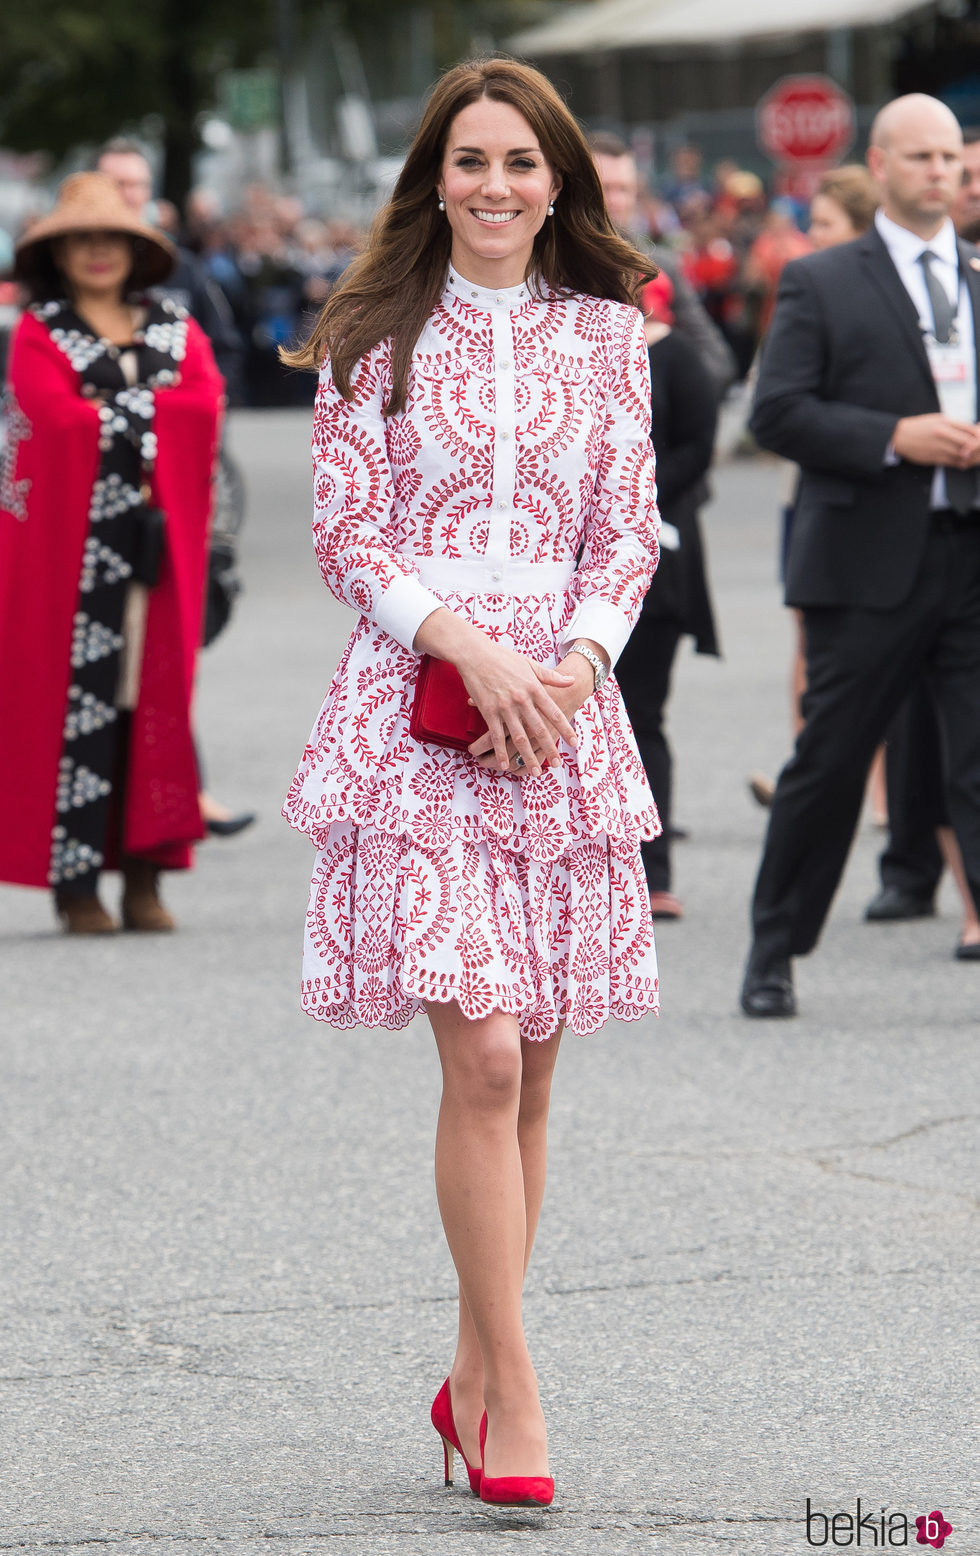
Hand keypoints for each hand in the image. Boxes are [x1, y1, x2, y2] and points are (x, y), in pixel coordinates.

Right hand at [469, 650, 596, 773]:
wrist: (475, 654)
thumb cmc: (503, 657)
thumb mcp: (530, 663)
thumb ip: (551, 676)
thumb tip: (571, 680)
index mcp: (534, 687)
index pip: (553, 712)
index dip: (565, 729)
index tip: (574, 742)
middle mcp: (522, 700)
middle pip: (538, 729)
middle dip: (549, 748)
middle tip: (557, 763)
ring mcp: (504, 707)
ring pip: (519, 737)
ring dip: (527, 756)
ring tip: (535, 771)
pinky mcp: (488, 711)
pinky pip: (496, 736)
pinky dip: (501, 752)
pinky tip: (506, 765)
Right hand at [892, 414, 979, 467]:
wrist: (901, 436)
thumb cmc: (919, 426)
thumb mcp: (938, 419)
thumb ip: (953, 424)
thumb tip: (969, 430)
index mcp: (946, 422)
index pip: (970, 429)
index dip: (978, 436)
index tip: (979, 438)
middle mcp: (944, 434)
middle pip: (969, 443)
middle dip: (976, 448)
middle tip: (978, 450)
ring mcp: (939, 446)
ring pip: (962, 455)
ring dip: (970, 457)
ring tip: (972, 458)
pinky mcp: (934, 457)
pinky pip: (952, 462)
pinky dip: (960, 463)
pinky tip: (963, 462)